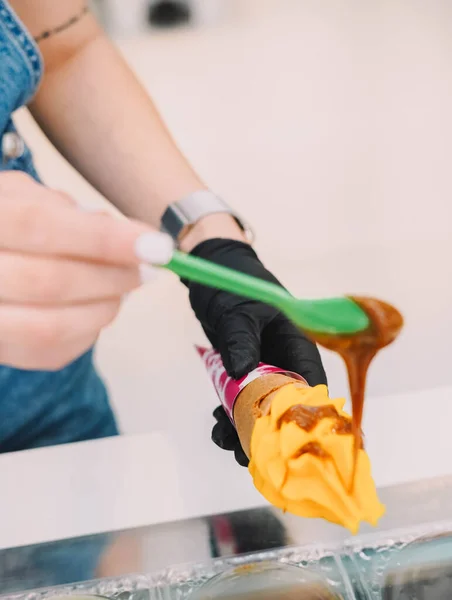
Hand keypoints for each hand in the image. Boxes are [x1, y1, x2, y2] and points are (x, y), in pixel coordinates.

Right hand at [0, 172, 172, 369]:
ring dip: (105, 306)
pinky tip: (99, 305)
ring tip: (125, 287)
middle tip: (147, 269)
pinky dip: (90, 328)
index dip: (103, 238)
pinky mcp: (1, 351)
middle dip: (112, 277)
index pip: (39, 226)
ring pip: (52, 326)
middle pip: (49, 281)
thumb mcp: (29, 199)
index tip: (156, 246)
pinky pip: (54, 350)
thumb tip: (138, 238)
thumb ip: (74, 214)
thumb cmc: (10, 225)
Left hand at [185, 238, 326, 465]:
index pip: (310, 387)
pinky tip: (217, 424)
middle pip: (284, 406)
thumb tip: (243, 373)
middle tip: (245, 451)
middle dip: (266, 431)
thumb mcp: (237, 311)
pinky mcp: (243, 371)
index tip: (288, 444)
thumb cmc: (232, 286)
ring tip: (222, 438)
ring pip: (260, 407)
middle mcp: (284, 361)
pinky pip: (241, 400)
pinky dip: (230, 415)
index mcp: (296, 345)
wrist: (212, 274)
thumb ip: (241, 339)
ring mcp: (263, 368)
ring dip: (243, 427)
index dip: (305, 419)